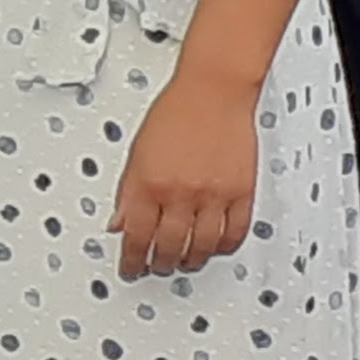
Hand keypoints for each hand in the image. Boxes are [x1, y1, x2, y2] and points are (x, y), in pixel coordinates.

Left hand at [109, 64, 261, 277]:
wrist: (213, 92)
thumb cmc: (175, 113)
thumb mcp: (136, 152)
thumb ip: (127, 192)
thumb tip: (118, 224)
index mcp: (149, 183)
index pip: (136, 236)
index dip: (132, 259)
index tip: (130, 268)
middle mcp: (181, 192)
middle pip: (169, 247)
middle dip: (159, 263)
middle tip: (155, 267)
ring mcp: (213, 195)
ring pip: (201, 247)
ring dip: (190, 260)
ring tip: (182, 261)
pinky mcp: (241, 193)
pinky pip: (233, 233)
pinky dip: (222, 246)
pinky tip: (214, 247)